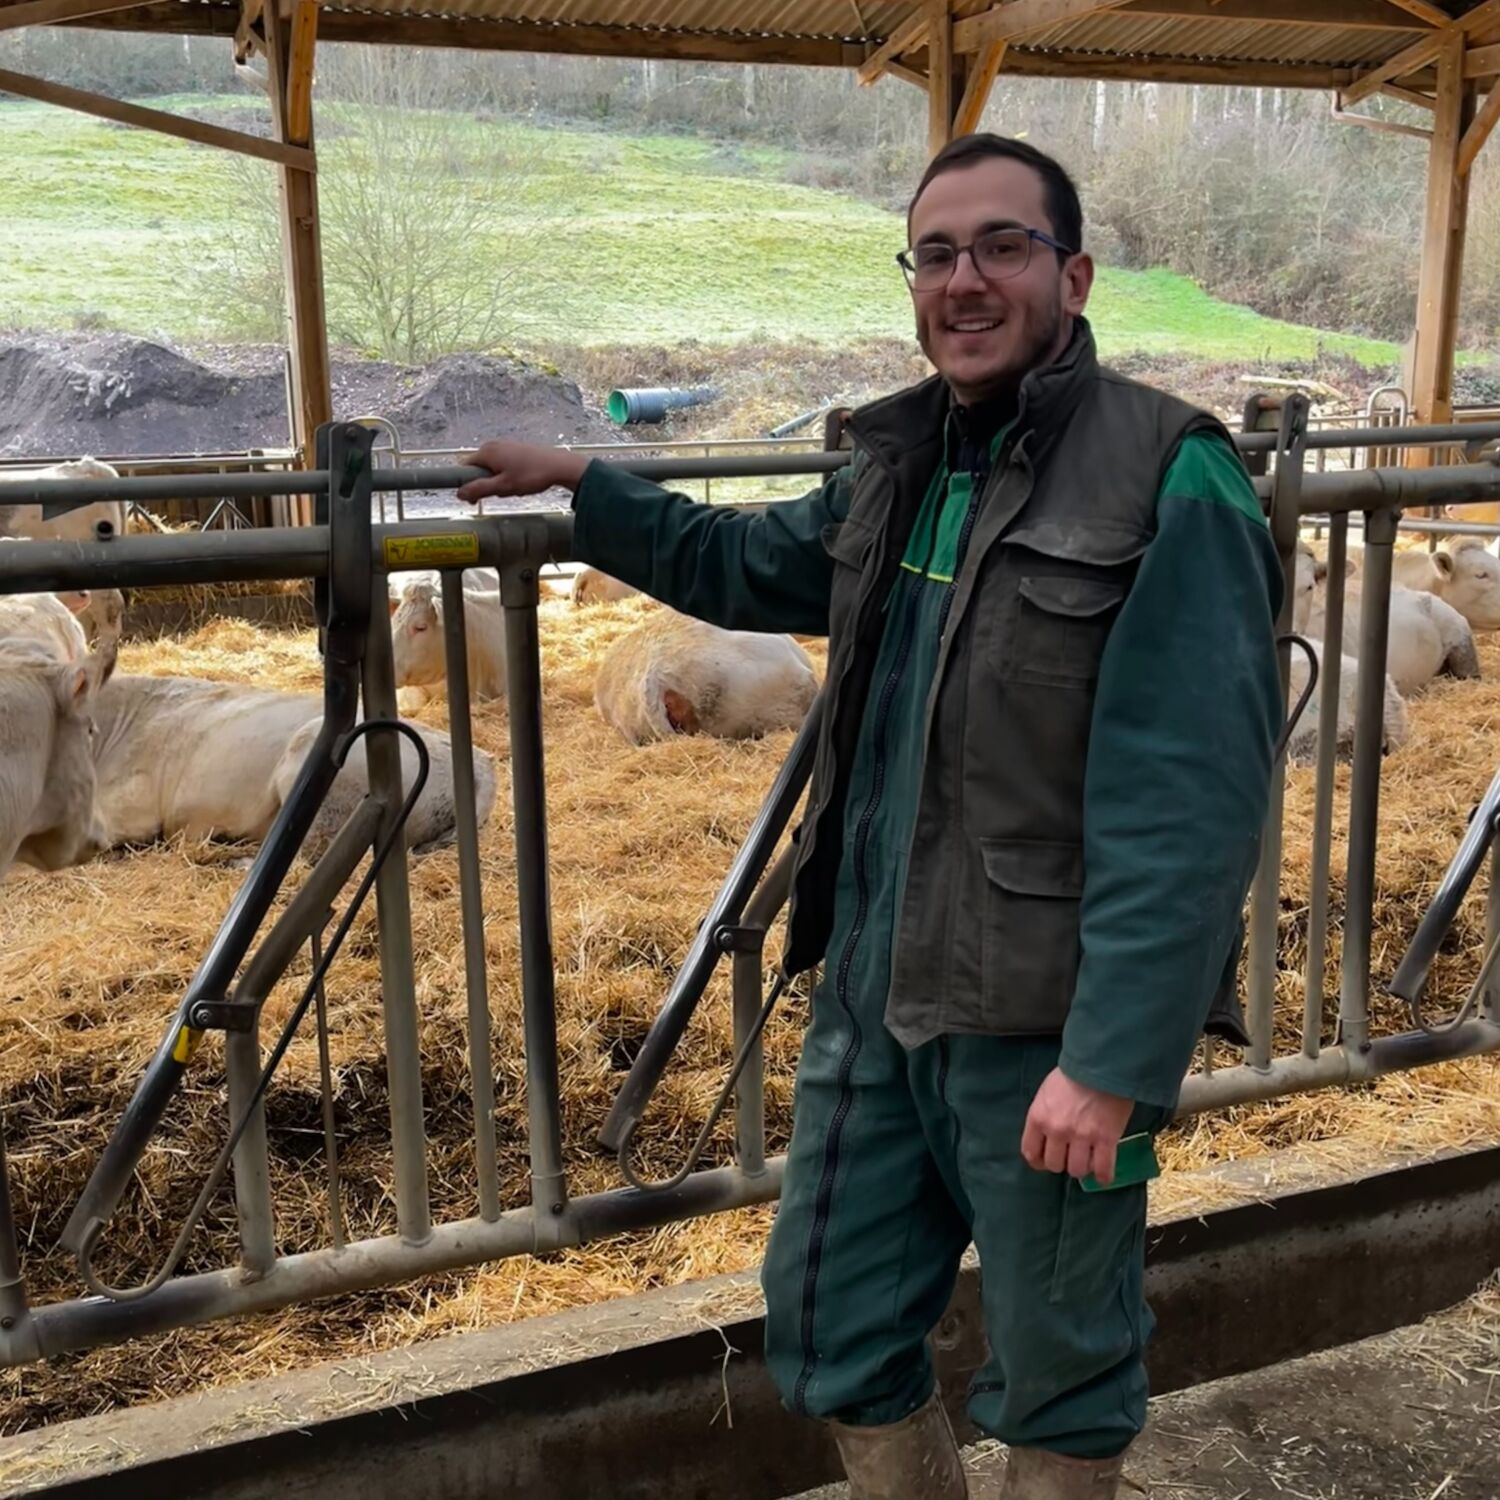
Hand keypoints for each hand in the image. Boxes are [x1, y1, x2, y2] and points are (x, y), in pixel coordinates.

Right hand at [456, 441, 589, 504]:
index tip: (475, 497)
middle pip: (478, 468)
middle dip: (485, 484)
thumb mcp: (503, 487)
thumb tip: (459, 493)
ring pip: (492, 468)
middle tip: (500, 493)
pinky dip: (508, 476)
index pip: (463, 467)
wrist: (559, 466)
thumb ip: (479, 489)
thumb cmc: (532, 475)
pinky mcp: (516, 449)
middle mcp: (493, 445)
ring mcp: (505, 446)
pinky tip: (521, 481)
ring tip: (514, 487)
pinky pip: (503, 465)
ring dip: (498, 481)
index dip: (466, 484)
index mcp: (486, 452)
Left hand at [1021, 1068, 1132, 1184]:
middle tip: (1072, 1154)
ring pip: (1077, 1170)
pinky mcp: (1106, 1139)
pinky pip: (1103, 1170)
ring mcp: (1081, 1136)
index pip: (1030, 1152)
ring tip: (1089, 1159)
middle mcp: (1056, 1130)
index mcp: (1038, 1117)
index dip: (1039, 1161)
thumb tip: (1047, 1137)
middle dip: (1063, 1162)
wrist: (1102, 1063)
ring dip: (1083, 1167)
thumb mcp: (1047, 1092)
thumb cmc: (1073, 1074)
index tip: (1047, 1160)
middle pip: (1054, 1165)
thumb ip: (1044, 1116)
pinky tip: (1104, 1173)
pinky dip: (1104, 1176)